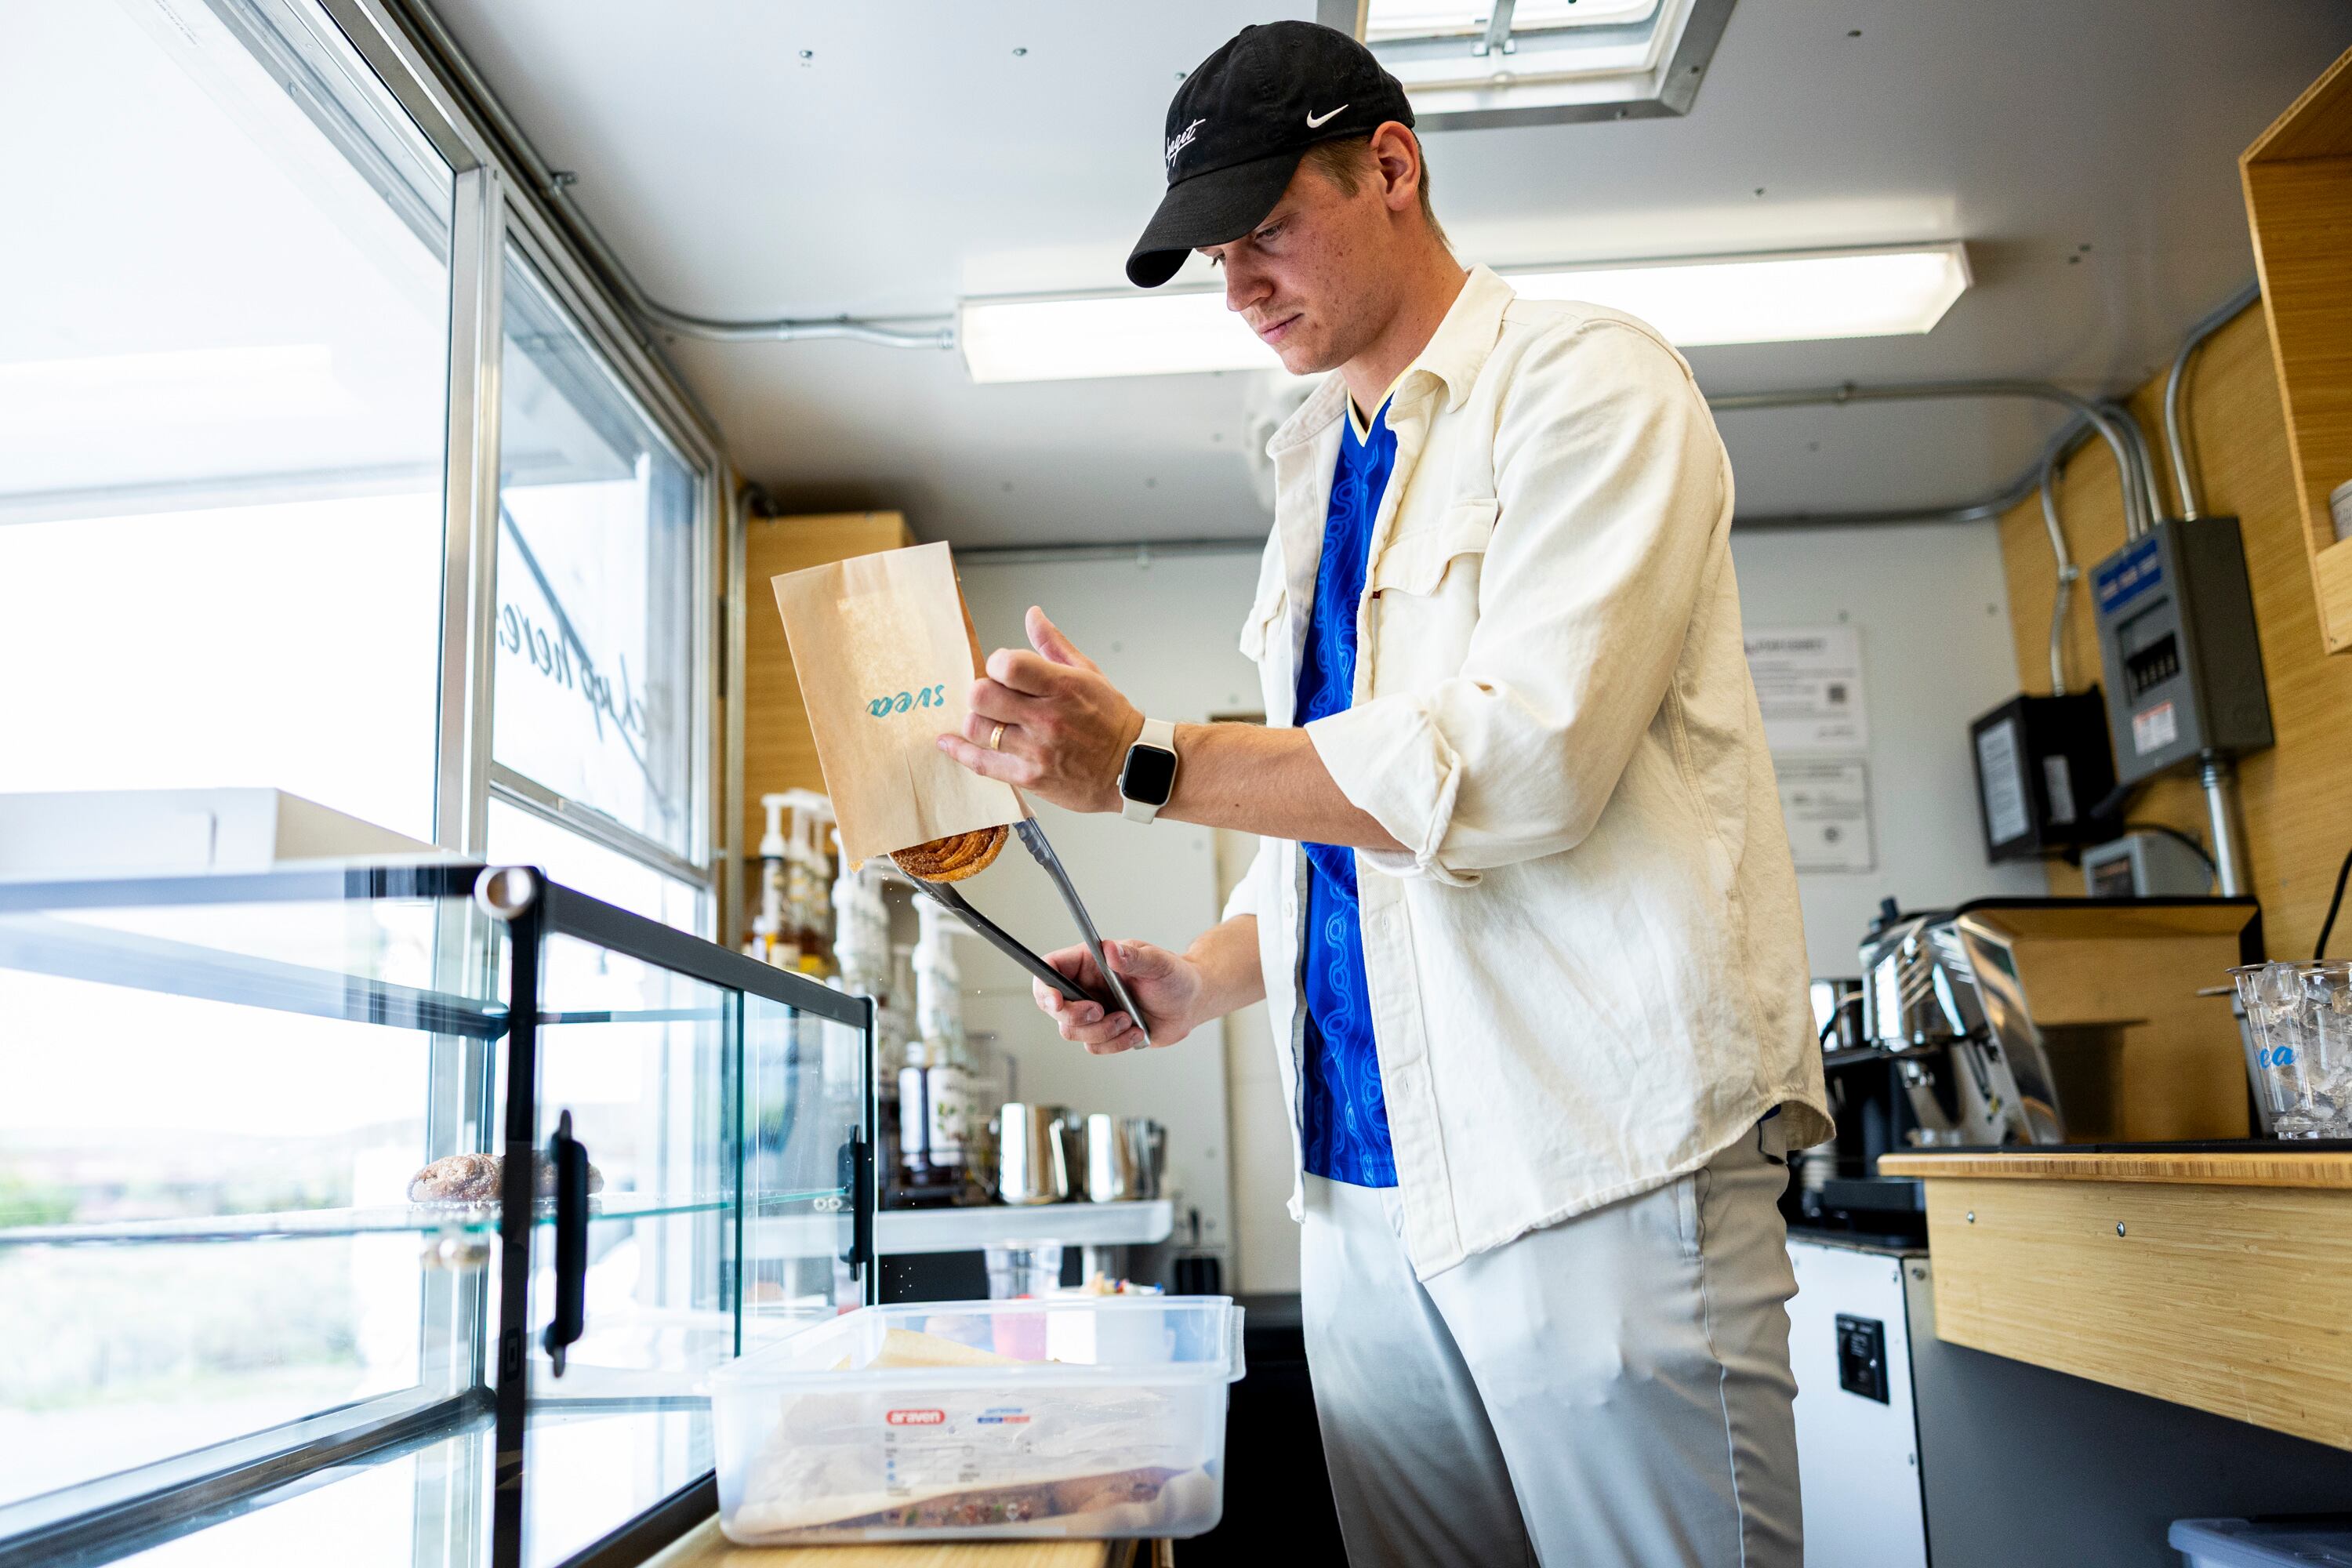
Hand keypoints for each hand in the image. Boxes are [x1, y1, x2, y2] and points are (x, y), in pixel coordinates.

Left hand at [938, 607, 1142, 814]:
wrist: (1133, 769)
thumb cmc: (1111, 721)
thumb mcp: (1088, 674)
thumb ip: (1053, 645)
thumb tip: (1033, 615)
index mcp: (1061, 687)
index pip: (1007, 665)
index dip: (996, 663)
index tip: (1002, 670)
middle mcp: (1046, 718)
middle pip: (981, 696)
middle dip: (981, 692)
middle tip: (992, 697)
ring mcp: (1036, 750)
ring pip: (977, 728)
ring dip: (976, 720)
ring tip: (989, 719)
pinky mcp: (1029, 777)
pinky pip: (981, 763)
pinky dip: (959, 750)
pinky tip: (948, 741)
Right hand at [1031, 939, 1201, 1054]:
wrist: (1191, 1004)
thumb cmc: (1175, 976)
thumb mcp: (1158, 963)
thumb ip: (1133, 957)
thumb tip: (1110, 950)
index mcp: (1091, 961)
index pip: (1051, 968)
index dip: (1045, 986)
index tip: (1057, 1001)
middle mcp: (1086, 986)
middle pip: (1054, 1006)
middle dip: (1076, 1016)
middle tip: (1101, 1011)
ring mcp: (1093, 1011)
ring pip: (1072, 1031)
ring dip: (1102, 1031)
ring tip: (1129, 1020)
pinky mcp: (1104, 1032)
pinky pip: (1094, 1046)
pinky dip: (1116, 1043)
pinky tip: (1137, 1031)